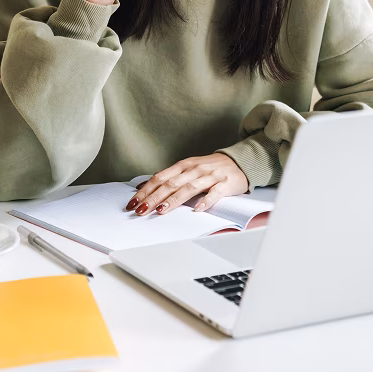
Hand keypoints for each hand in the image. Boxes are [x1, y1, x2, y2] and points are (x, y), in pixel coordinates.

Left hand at [125, 154, 249, 215]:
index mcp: (184, 166)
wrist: (239, 161)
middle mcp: (195, 169)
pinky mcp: (225, 184)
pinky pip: (214, 193)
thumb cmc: (210, 168)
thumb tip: (144, 186)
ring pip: (189, 188)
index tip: (133, 202)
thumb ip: (169, 177)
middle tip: (140, 210)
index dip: (146, 190)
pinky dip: (206, 201)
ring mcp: (210, 176)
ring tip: (161, 210)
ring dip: (173, 200)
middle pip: (171, 184)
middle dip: (153, 198)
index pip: (160, 178)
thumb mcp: (188, 168)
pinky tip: (197, 209)